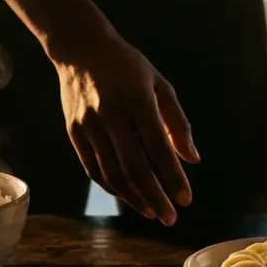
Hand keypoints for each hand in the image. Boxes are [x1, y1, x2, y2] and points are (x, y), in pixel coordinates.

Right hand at [52, 35, 199, 224]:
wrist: (80, 48)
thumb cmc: (127, 66)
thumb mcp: (159, 85)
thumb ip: (177, 122)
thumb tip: (192, 160)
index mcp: (138, 100)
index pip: (158, 148)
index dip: (173, 177)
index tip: (186, 200)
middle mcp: (111, 115)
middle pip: (134, 167)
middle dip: (154, 197)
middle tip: (170, 218)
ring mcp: (89, 125)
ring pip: (112, 172)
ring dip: (134, 198)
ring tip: (152, 213)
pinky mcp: (74, 132)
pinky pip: (93, 168)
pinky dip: (112, 186)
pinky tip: (129, 196)